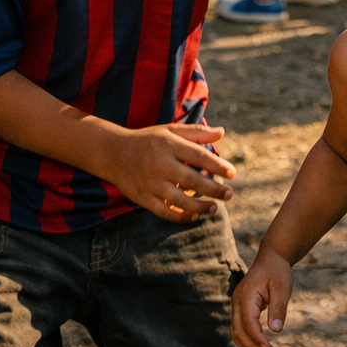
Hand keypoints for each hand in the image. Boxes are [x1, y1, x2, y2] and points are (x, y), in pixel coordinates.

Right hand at [103, 121, 235, 221]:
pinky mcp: (142, 198)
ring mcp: (151, 183)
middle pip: (192, 180)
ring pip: (179, 200)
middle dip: (213, 189)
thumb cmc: (148, 140)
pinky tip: (193, 216)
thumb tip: (222, 132)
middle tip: (229, 194)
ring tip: (215, 209)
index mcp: (169, 144)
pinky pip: (164, 211)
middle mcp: (160, 164)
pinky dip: (180, 216)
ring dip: (199, 206)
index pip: (199, 156)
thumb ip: (196, 133)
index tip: (233, 174)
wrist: (113, 152)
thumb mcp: (170, 130)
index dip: (218, 165)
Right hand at [232, 246, 293, 346]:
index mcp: (247, 295)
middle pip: (239, 330)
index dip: (257, 338)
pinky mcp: (241, 307)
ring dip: (248, 345)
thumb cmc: (277, 271)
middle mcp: (238, 300)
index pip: (249, 322)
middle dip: (253, 346)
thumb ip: (278, 308)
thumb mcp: (282, 287)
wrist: (271, 257)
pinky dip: (244, 340)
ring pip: (236, 331)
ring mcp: (237, 304)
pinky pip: (239, 327)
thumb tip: (276, 330)